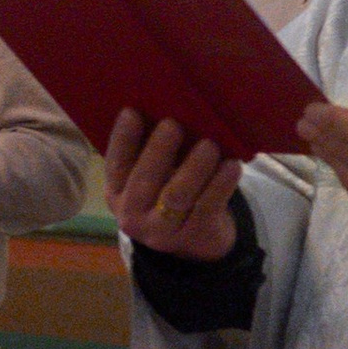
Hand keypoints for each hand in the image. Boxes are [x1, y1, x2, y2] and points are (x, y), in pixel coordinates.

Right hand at [104, 108, 241, 259]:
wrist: (196, 243)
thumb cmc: (168, 192)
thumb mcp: (151, 178)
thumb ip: (150, 152)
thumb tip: (163, 105)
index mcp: (117, 193)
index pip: (116, 164)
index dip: (122, 139)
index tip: (131, 111)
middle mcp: (133, 215)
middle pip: (145, 181)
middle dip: (158, 151)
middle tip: (173, 124)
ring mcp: (164, 231)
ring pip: (177, 196)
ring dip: (193, 168)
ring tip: (209, 145)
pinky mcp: (196, 236)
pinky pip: (208, 207)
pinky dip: (220, 185)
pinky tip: (231, 165)